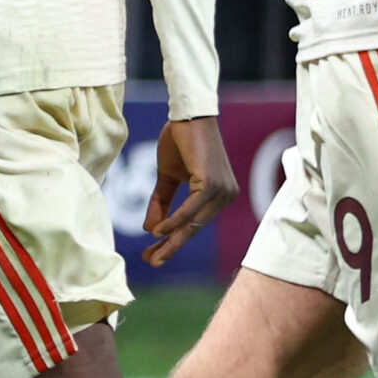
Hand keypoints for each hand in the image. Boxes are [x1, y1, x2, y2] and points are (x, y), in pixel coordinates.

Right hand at [144, 115, 238, 266]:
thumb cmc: (181, 140)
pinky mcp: (212, 183)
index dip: (174, 241)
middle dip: (172, 247)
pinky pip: (190, 209)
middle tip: (153, 262)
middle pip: (195, 228)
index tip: (155, 255)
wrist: (187, 114)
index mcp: (220, 194)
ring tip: (153, 254)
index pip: (195, 224)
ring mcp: (222, 190)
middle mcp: (226, 195)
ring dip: (171, 240)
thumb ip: (162, 202)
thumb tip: (150, 230)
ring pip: (193, 223)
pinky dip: (174, 221)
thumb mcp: (168, 176)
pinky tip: (159, 233)